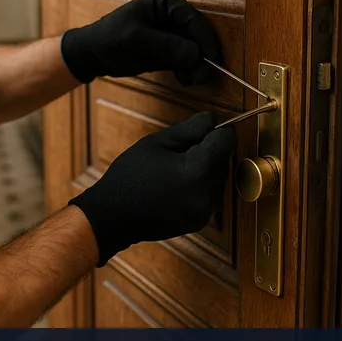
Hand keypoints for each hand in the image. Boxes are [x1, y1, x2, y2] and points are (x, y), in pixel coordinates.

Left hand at [60, 0, 219, 85]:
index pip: (192, 18)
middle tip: (201, 74)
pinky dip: (187, 70)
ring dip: (195, 65)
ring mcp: (171, 34)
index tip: (211, 56)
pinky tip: (184, 79)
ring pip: (193, 50)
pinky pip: (185, 60)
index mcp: (163, 3)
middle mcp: (171, 16)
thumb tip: (195, 54)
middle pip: (196, 35)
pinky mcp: (169, 51)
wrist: (93, 55)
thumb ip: (166, 45)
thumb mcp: (137, 40)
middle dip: (200, 55)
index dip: (204, 37)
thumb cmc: (110, 39)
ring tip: (190, 79)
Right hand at [68, 112, 236, 265]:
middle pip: (223, 159)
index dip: (218, 130)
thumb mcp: (156, 143)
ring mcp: (205, 210)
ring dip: (204, 169)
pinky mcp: (200, 221)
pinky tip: (174, 186)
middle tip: (176, 153)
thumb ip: (189, 129)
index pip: (227, 141)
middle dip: (207, 151)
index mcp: (196, 170)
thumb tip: (212, 120)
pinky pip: (210, 194)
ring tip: (173, 171)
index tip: (202, 130)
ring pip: (218, 177)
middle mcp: (207, 193)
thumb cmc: (130, 176)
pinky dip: (199, 186)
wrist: (114, 216)